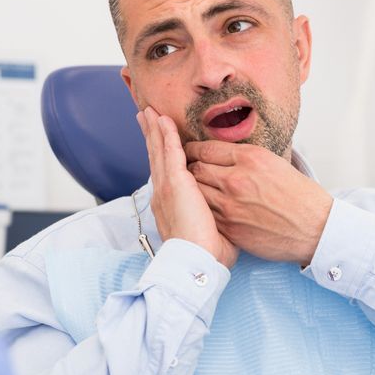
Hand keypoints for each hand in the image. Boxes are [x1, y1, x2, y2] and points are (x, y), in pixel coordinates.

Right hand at [137, 109, 237, 268]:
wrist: (197, 262)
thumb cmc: (208, 255)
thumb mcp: (212, 229)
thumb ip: (214, 216)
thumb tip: (228, 214)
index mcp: (170, 205)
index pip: (164, 173)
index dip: (159, 155)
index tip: (157, 142)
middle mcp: (163, 194)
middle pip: (155, 157)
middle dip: (151, 136)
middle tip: (145, 117)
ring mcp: (166, 188)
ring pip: (158, 151)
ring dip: (154, 129)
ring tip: (149, 112)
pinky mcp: (174, 184)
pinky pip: (168, 152)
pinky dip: (165, 135)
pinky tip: (163, 120)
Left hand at [185, 141, 332, 264]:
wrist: (315, 229)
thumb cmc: (301, 198)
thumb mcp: (276, 163)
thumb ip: (247, 158)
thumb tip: (225, 155)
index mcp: (250, 157)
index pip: (206, 148)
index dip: (192, 149)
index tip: (190, 151)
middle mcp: (236, 179)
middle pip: (196, 168)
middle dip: (188, 167)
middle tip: (186, 169)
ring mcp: (230, 205)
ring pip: (196, 191)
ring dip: (193, 190)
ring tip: (195, 190)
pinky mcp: (230, 227)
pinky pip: (206, 213)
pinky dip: (203, 209)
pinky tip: (206, 208)